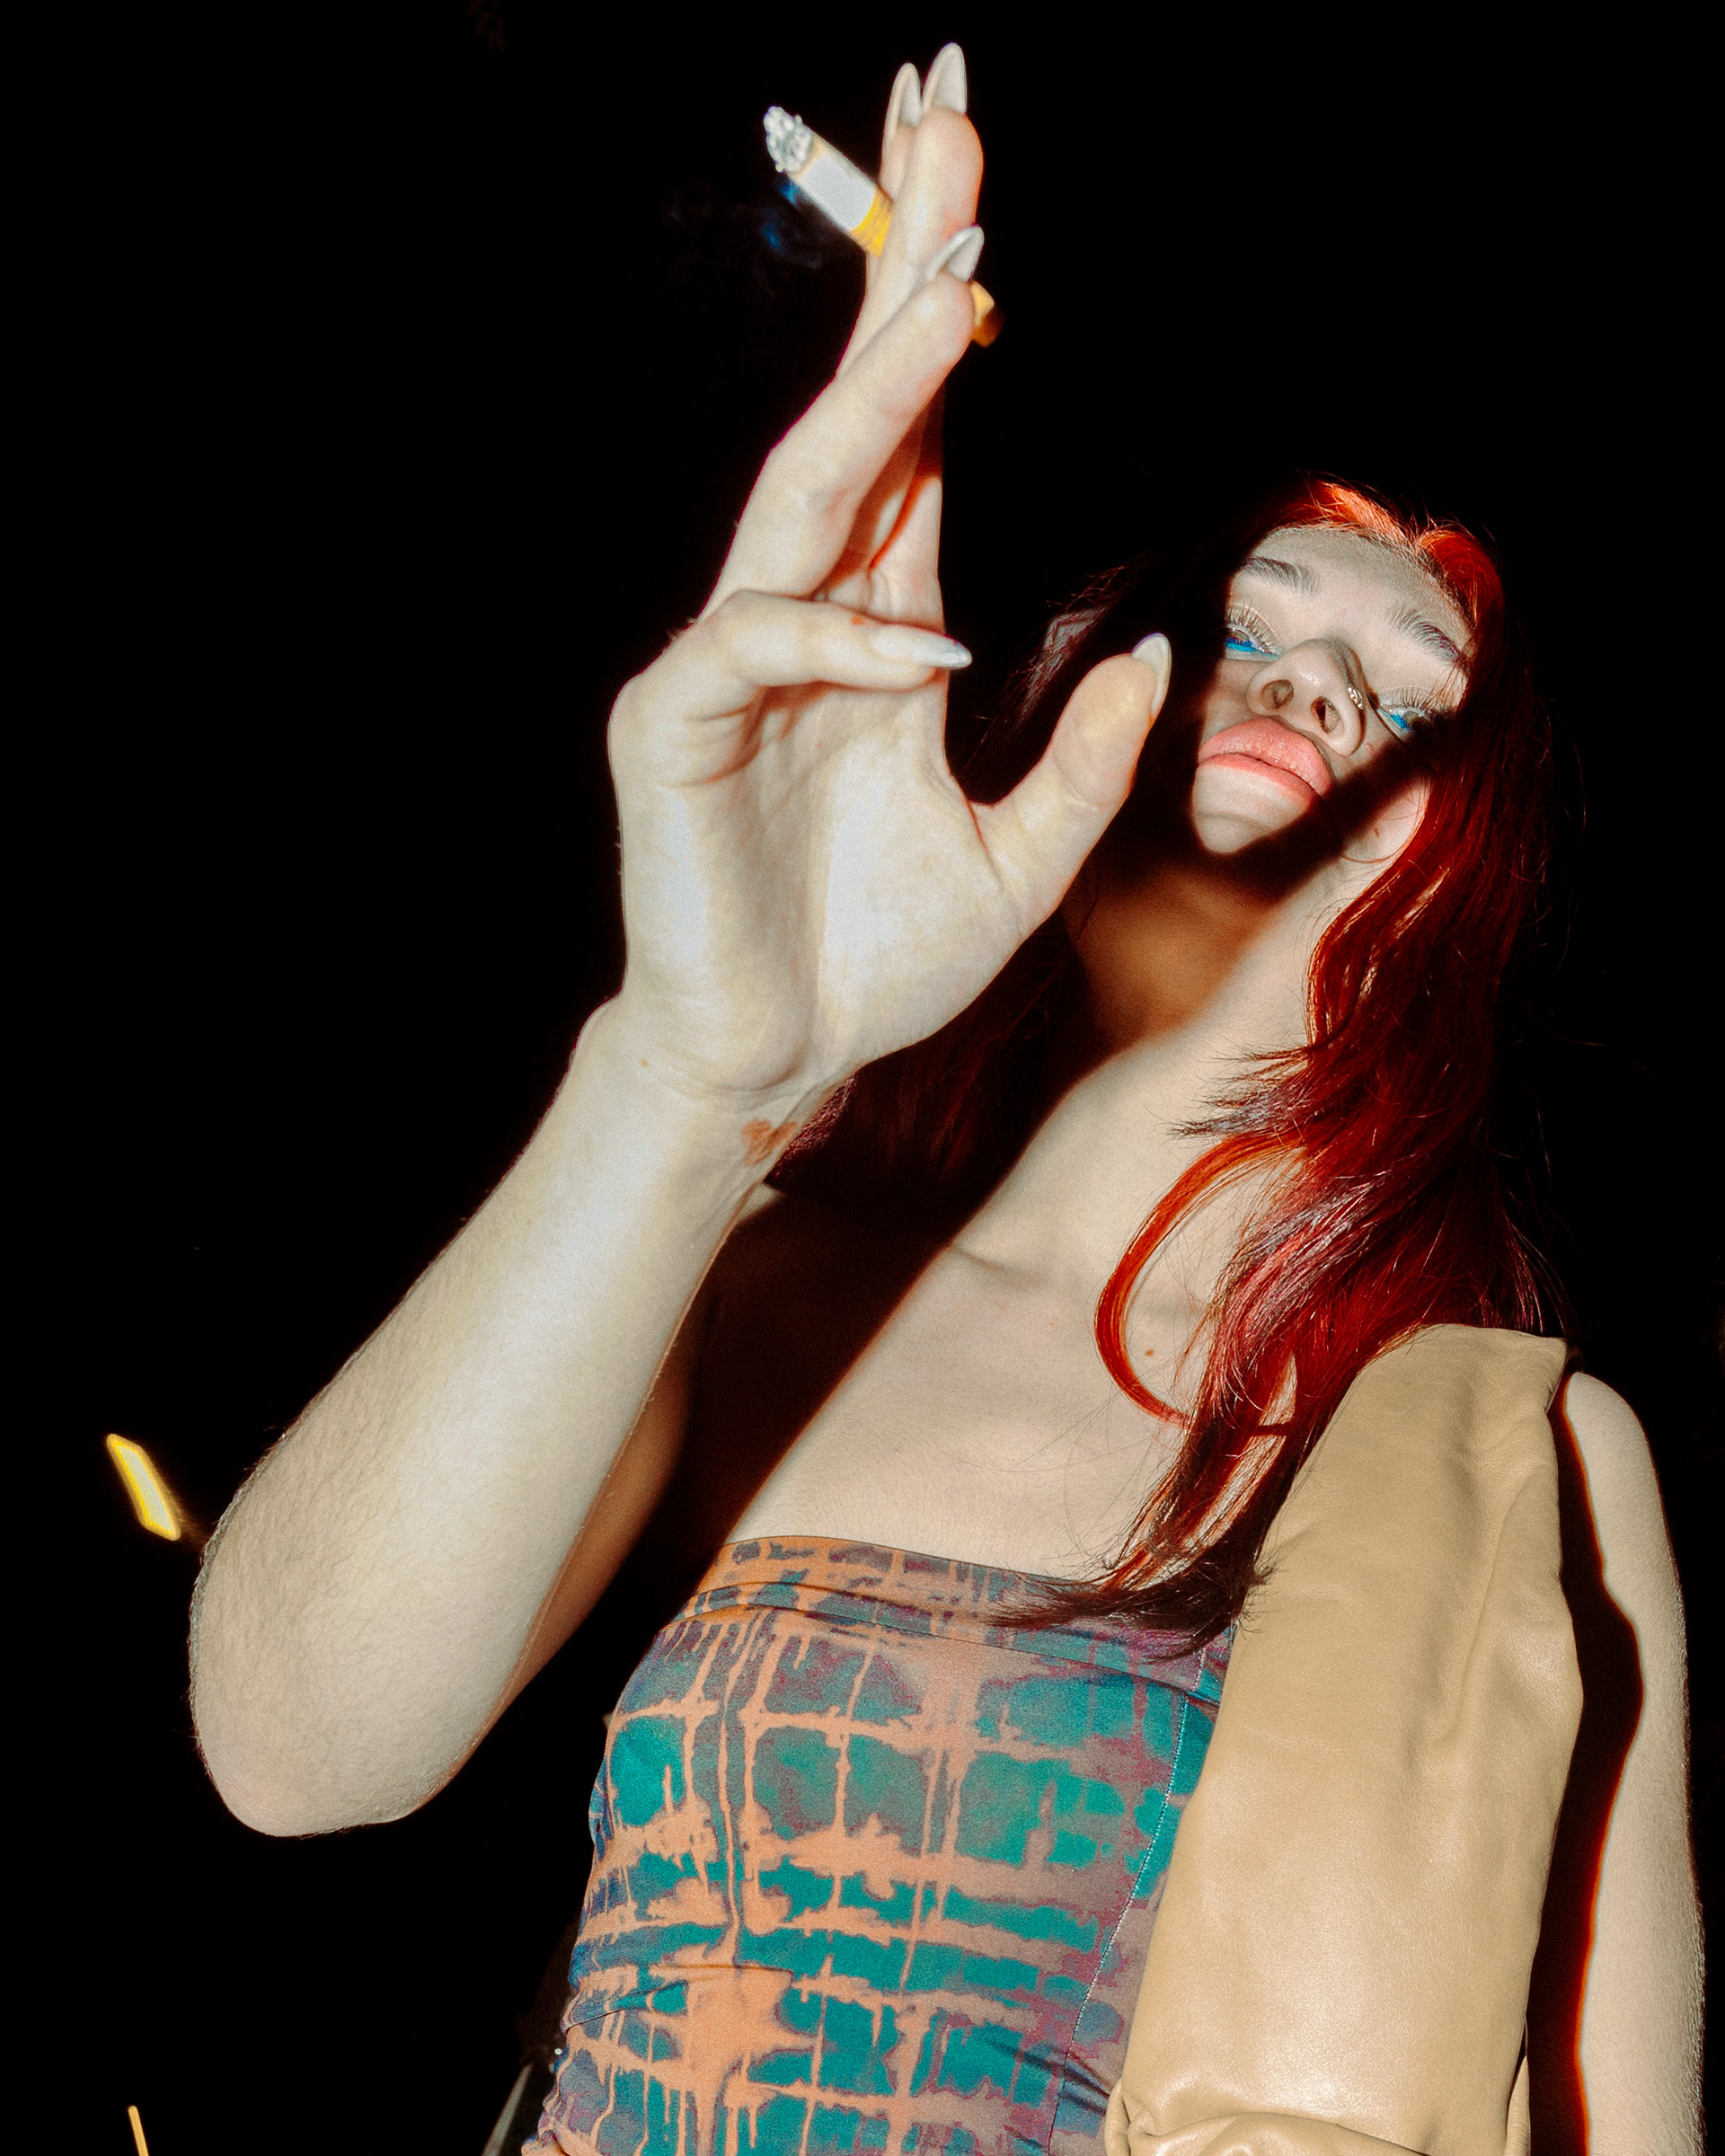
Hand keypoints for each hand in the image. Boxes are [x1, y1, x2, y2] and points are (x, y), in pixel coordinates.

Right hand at [606, 58, 1169, 1121]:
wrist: (777, 1061)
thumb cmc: (878, 959)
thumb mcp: (1021, 860)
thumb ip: (1083, 765)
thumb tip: (1155, 659)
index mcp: (882, 631)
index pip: (917, 446)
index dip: (942, 321)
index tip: (979, 192)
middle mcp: (808, 620)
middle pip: (857, 419)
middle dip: (903, 274)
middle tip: (948, 113)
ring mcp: (734, 666)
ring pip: (800, 495)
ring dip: (875, 388)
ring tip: (951, 278)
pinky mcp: (675, 728)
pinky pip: (760, 650)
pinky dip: (839, 643)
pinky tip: (918, 650)